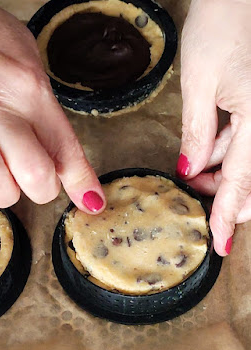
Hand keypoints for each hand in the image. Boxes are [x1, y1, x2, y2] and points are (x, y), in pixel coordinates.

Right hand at [0, 0, 105, 212]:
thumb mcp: (22, 54)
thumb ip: (41, 100)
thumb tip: (53, 142)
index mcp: (30, 89)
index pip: (65, 148)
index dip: (82, 182)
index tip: (91, 202)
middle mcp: (1, 110)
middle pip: (37, 177)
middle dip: (42, 187)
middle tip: (36, 178)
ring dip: (6, 188)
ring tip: (2, 171)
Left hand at [178, 0, 250, 255]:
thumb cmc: (226, 21)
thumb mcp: (200, 81)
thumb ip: (197, 132)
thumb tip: (190, 169)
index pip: (242, 184)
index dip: (226, 217)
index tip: (219, 244)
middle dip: (225, 190)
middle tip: (195, 185)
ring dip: (225, 167)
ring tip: (197, 157)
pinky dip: (232, 146)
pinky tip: (214, 138)